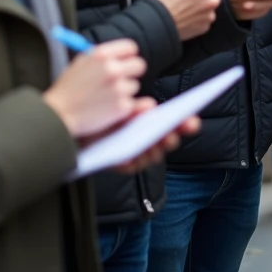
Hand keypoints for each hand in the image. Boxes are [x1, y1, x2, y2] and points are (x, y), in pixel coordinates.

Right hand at [43, 39, 145, 137]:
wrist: (56, 116)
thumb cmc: (66, 91)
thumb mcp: (80, 64)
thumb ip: (102, 58)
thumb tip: (122, 55)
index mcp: (101, 55)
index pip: (130, 47)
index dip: (129, 56)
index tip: (126, 62)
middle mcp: (112, 69)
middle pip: (139, 65)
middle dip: (132, 73)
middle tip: (121, 82)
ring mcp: (118, 88)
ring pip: (134, 86)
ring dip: (124, 92)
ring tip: (104, 99)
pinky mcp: (122, 106)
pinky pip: (131, 104)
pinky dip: (122, 108)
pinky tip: (105, 110)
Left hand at [78, 97, 201, 173]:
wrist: (78, 130)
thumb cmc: (106, 117)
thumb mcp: (121, 110)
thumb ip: (135, 110)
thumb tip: (150, 106)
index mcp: (154, 124)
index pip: (175, 125)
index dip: (185, 124)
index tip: (192, 121)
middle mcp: (150, 141)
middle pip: (167, 141)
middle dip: (171, 138)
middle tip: (171, 134)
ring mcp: (138, 154)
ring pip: (152, 155)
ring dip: (154, 149)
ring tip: (153, 142)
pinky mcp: (123, 165)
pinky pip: (132, 165)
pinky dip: (133, 160)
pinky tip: (132, 154)